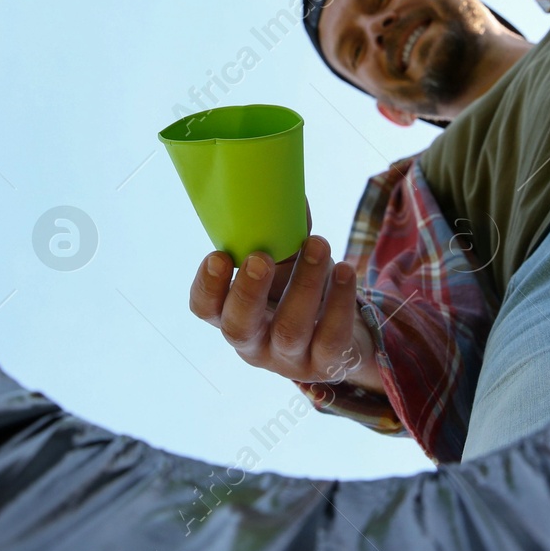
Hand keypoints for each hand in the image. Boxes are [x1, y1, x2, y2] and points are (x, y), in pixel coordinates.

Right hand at [189, 218, 382, 393]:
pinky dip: (340, 300)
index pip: (204, 308)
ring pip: (290, 329)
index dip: (207, 285)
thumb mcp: (283, 264)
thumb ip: (279, 231)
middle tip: (260, 256)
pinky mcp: (326, 363)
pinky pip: (331, 336)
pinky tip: (345, 270)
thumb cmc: (298, 291)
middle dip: (248, 291)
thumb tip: (288, 187)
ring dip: (304, 282)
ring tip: (318, 243)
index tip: (219, 255)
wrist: (341, 337)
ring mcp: (288, 359)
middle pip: (239, 327)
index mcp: (231, 313)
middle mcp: (254, 342)